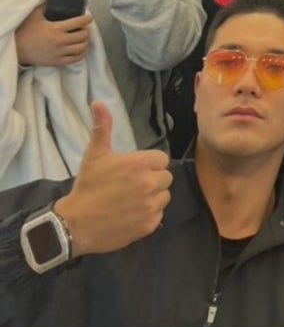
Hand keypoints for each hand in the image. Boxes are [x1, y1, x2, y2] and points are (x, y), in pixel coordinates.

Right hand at [14, 5, 91, 65]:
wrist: (17, 50)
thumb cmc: (26, 32)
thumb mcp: (35, 16)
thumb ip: (45, 6)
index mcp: (56, 28)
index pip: (78, 22)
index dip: (87, 19)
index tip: (88, 18)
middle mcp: (60, 41)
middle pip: (83, 35)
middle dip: (86, 30)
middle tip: (83, 28)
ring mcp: (60, 52)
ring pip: (82, 47)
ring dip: (85, 42)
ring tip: (82, 38)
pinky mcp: (58, 61)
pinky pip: (76, 59)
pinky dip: (81, 53)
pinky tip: (79, 49)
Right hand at [54, 102, 171, 257]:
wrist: (75, 224)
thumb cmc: (87, 186)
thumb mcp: (95, 154)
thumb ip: (102, 127)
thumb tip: (98, 102)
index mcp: (140, 164)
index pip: (162, 160)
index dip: (150, 164)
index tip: (135, 171)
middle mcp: (150, 183)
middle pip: (166, 177)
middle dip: (153, 180)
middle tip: (132, 186)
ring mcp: (151, 205)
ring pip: (164, 196)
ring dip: (153, 197)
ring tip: (132, 200)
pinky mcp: (149, 224)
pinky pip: (159, 215)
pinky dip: (148, 215)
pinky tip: (132, 214)